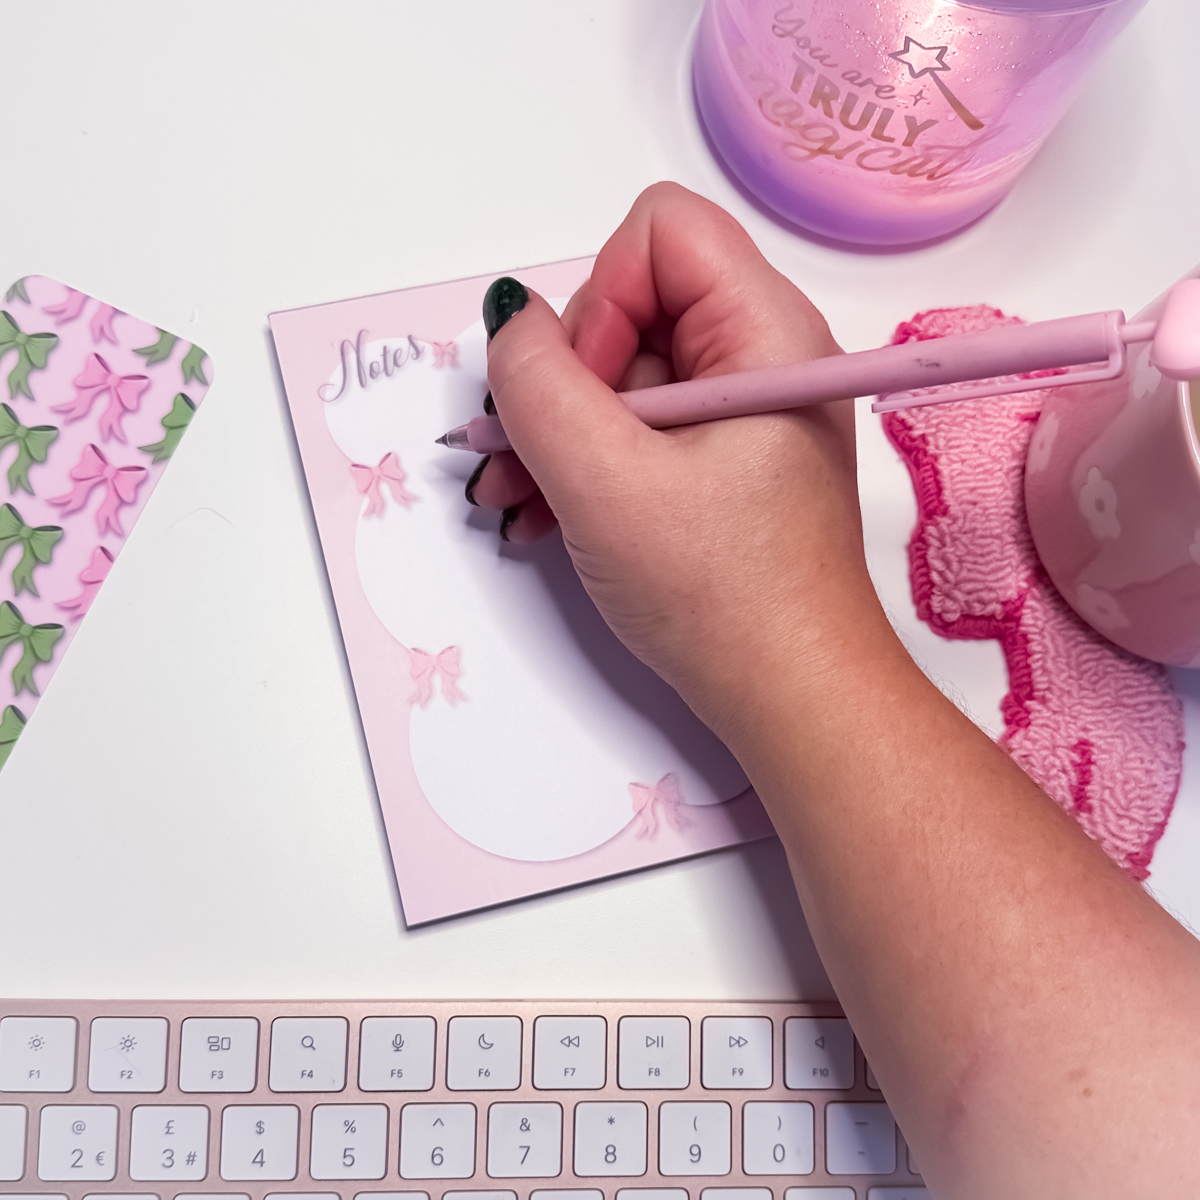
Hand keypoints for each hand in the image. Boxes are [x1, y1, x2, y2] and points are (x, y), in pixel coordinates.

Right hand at [475, 183, 888, 742]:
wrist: (791, 697)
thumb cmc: (718, 594)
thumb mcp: (605, 482)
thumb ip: (536, 383)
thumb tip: (510, 316)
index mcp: (765, 331)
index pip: (659, 232)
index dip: (599, 299)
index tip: (588, 400)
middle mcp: (760, 354)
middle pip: (631, 304)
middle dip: (561, 381)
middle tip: (521, 458)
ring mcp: (741, 411)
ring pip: (622, 374)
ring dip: (556, 433)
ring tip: (514, 501)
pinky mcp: (724, 461)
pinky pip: (638, 428)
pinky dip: (585, 464)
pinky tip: (544, 518)